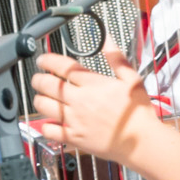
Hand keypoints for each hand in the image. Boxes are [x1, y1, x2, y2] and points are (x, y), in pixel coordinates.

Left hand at [28, 49, 152, 164]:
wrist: (141, 141)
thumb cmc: (138, 112)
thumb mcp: (131, 78)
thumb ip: (116, 58)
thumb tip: (107, 39)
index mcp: (92, 84)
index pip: (62, 66)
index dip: (47, 60)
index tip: (42, 59)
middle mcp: (80, 100)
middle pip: (47, 85)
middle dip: (38, 79)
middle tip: (37, 78)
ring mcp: (75, 120)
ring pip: (44, 106)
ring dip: (38, 99)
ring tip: (41, 97)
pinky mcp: (74, 137)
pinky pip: (50, 131)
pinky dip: (45, 126)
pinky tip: (49, 122)